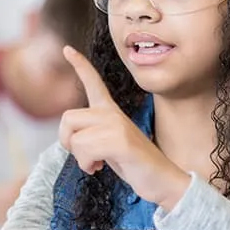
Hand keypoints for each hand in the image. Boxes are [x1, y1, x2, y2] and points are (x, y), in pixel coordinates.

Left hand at [59, 46, 189, 210]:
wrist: (162, 181)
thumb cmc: (133, 165)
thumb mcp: (108, 146)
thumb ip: (91, 135)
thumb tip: (69, 138)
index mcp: (110, 112)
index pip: (93, 83)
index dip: (79, 65)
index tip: (67, 48)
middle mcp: (112, 114)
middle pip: (67, 118)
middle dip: (67, 141)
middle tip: (84, 155)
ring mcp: (117, 125)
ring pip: (75, 137)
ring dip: (80, 158)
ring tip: (96, 163)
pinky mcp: (120, 140)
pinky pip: (85, 149)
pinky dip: (86, 164)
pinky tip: (99, 168)